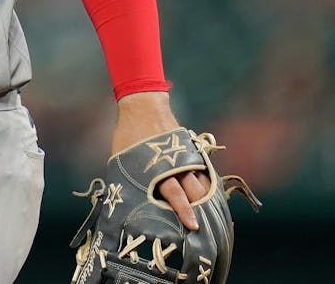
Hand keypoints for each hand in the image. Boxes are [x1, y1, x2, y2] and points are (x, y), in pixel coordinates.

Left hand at [110, 92, 209, 230]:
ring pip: (204, 182)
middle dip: (202, 210)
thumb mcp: (122, 161)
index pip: (174, 195)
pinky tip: (210, 197)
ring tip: (212, 216)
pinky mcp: (192, 150)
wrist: (143, 106)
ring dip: (208, 199)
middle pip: (195, 192)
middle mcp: (175, 164)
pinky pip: (204, 171)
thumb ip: (131, 183)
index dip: (184, 212)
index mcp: (156, 168)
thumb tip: (130, 208)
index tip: (193, 226)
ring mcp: (186, 156)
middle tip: (206, 227)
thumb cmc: (128, 137)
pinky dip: (209, 185)